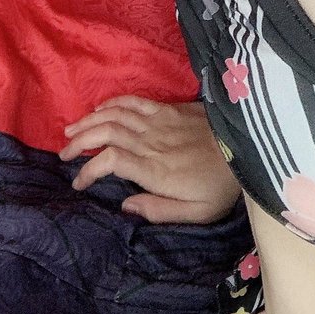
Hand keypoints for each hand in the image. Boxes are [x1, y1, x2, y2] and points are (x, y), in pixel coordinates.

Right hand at [59, 95, 242, 223]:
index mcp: (155, 169)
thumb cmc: (223, 185)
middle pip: (106, 133)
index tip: (78, 182)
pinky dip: (113, 103)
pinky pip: (136, 101)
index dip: (88, 170)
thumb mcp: (197, 212)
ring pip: (116, 114)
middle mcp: (153, 141)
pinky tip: (101, 110)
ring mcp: (161, 121)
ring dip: (90, 120)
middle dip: (79, 141)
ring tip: (71, 131)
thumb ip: (158, 210)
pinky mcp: (171, 109)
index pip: (110, 161)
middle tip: (63, 154)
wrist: (250, 147)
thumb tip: (125, 205)